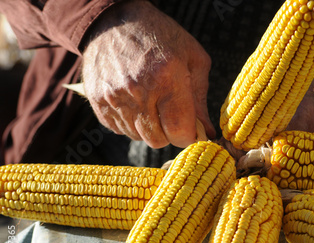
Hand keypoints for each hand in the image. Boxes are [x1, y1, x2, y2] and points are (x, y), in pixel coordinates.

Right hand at [81, 0, 214, 147]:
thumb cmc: (161, 37)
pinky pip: (120, 130)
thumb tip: (206, 132)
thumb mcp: (193, 59)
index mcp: (166, 77)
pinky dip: (131, 123)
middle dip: (170, 133)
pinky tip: (135, 102)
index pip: (178, 131)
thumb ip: (200, 100)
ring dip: (150, 128)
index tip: (192, 129)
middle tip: (172, 115)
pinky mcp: (97, 102)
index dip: (189, 135)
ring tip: (152, 103)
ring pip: (138, 137)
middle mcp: (138, 90)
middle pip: (158, 140)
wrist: (113, 20)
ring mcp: (114, 97)